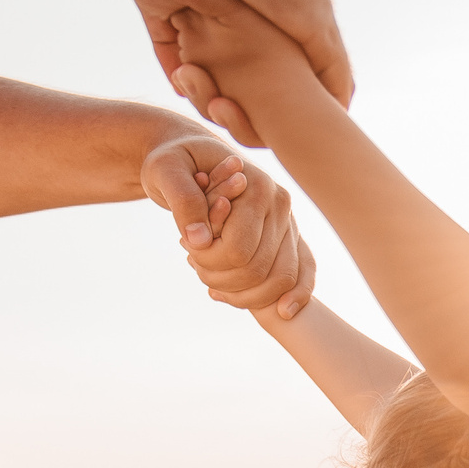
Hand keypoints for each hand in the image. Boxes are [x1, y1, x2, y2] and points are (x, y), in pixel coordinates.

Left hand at [120, 0, 349, 143]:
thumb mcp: (311, 17)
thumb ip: (328, 61)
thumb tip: (343, 109)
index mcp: (281, 24)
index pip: (291, 80)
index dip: (287, 111)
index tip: (281, 130)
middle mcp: (245, 24)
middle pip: (244, 87)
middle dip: (237, 108)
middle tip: (228, 108)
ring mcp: (203, 18)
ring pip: (205, 76)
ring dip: (202, 93)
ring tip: (202, 89)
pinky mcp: (163, 11)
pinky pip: (166, 55)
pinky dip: (173, 75)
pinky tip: (181, 84)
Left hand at [142, 135, 312, 314]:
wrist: (192, 155)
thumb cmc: (175, 161)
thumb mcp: (165, 171)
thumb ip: (183, 202)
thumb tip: (199, 240)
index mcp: (257, 188)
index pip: (238, 251)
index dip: (208, 262)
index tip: (185, 248)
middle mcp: (280, 206)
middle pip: (260, 271)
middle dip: (222, 279)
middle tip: (194, 263)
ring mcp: (289, 222)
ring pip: (282, 280)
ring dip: (245, 293)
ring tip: (212, 281)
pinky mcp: (291, 236)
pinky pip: (303, 272)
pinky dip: (295, 295)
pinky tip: (281, 312)